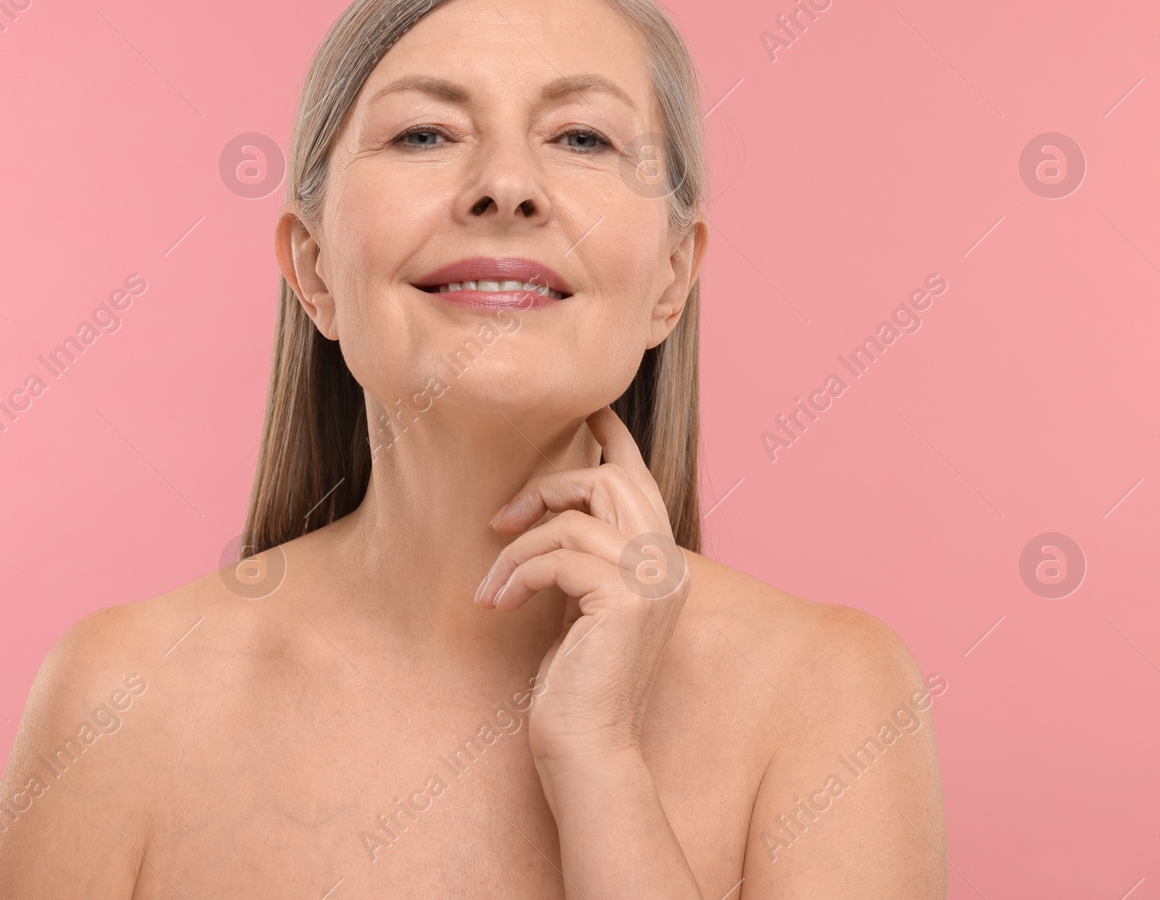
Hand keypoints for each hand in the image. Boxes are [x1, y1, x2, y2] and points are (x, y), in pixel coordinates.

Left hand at [474, 406, 690, 767]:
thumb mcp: (579, 605)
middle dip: (548, 488)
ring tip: (492, 586)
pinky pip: (556, 556)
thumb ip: (582, 557)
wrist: (587, 750)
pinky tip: (496, 605)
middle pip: (610, 481)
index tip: (589, 410)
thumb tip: (550, 506)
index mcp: (662, 563)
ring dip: (517, 549)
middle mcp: (668, 566)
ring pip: (574, 518)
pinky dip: (516, 575)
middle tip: (500, 521)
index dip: (613, 439)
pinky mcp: (625, 600)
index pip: (641, 480)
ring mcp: (652, 581)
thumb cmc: (574, 685)